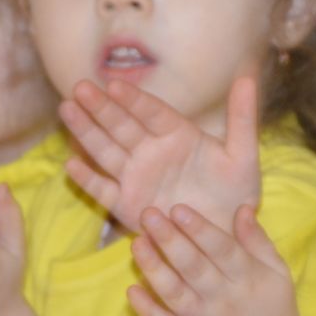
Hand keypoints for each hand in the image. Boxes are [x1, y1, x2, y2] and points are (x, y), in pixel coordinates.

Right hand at [60, 75, 261, 235]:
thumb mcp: (244, 156)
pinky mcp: (128, 206)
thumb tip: (249, 76)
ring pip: (107, 151)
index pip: (151, 112)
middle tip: (79, 88)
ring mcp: (137, 177)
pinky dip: (89, 180)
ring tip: (66, 110)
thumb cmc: (237, 195)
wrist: (228, 239)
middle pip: (122, 125)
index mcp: (178, 135)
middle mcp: (152, 151)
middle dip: (100, 108)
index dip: (133, 99)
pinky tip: (71, 165)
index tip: (114, 85)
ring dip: (86, 132)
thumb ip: (243, 118)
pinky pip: (105, 191)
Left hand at [128, 203, 305, 315]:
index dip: (199, 229)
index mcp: (248, 278)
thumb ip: (257, 240)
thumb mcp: (276, 271)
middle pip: (193, 267)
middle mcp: (225, 301)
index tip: (177, 208)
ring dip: (153, 268)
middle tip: (148, 214)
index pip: (221, 249)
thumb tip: (242, 207)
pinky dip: (147, 311)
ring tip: (137, 243)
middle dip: (169, 239)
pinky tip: (132, 289)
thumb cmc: (274, 307)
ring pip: (175, 294)